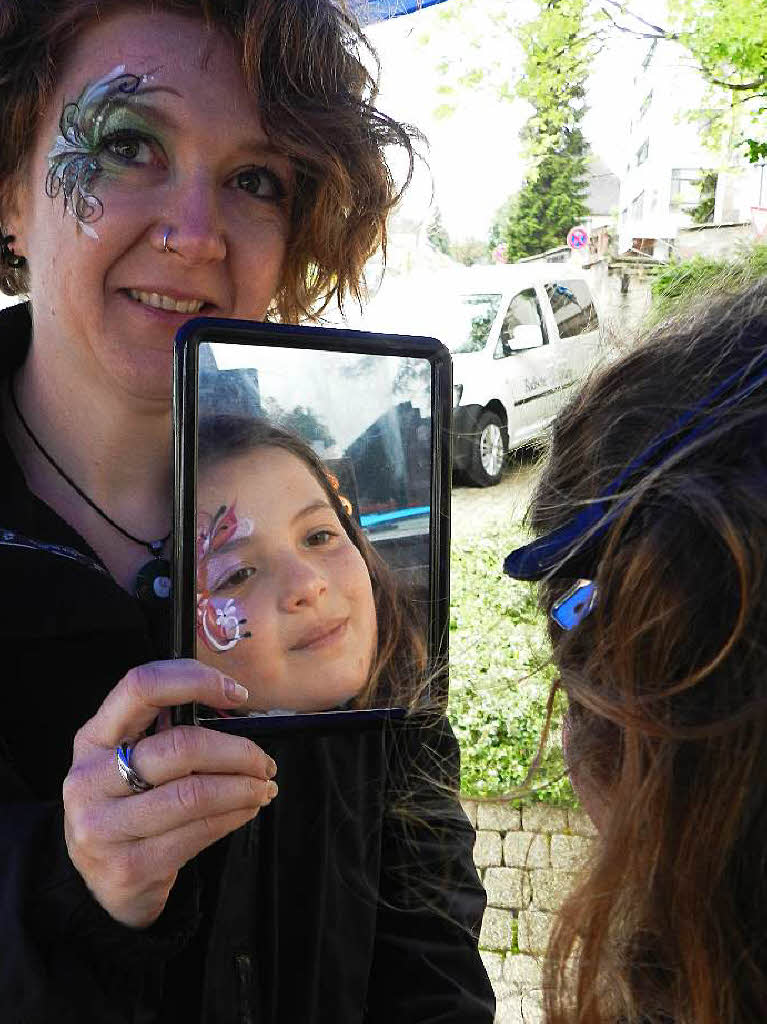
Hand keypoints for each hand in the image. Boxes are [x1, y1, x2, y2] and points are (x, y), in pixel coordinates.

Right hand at [63, 659, 276, 927]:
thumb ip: (168, 728)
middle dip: (238, 751)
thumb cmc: (132, 803)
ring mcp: (103, 827)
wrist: (104, 883)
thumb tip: (233, 700)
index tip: (238, 694)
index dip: (195, 680)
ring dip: (244, 788)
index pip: (141, 687)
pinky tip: (247, 809)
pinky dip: (234, 816)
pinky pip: (198, 833)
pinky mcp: (129, 867)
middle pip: (181, 746)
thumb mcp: (132, 759)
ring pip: (194, 794)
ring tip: (264, 786)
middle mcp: (88, 780)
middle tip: (265, 762)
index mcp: (92, 738)